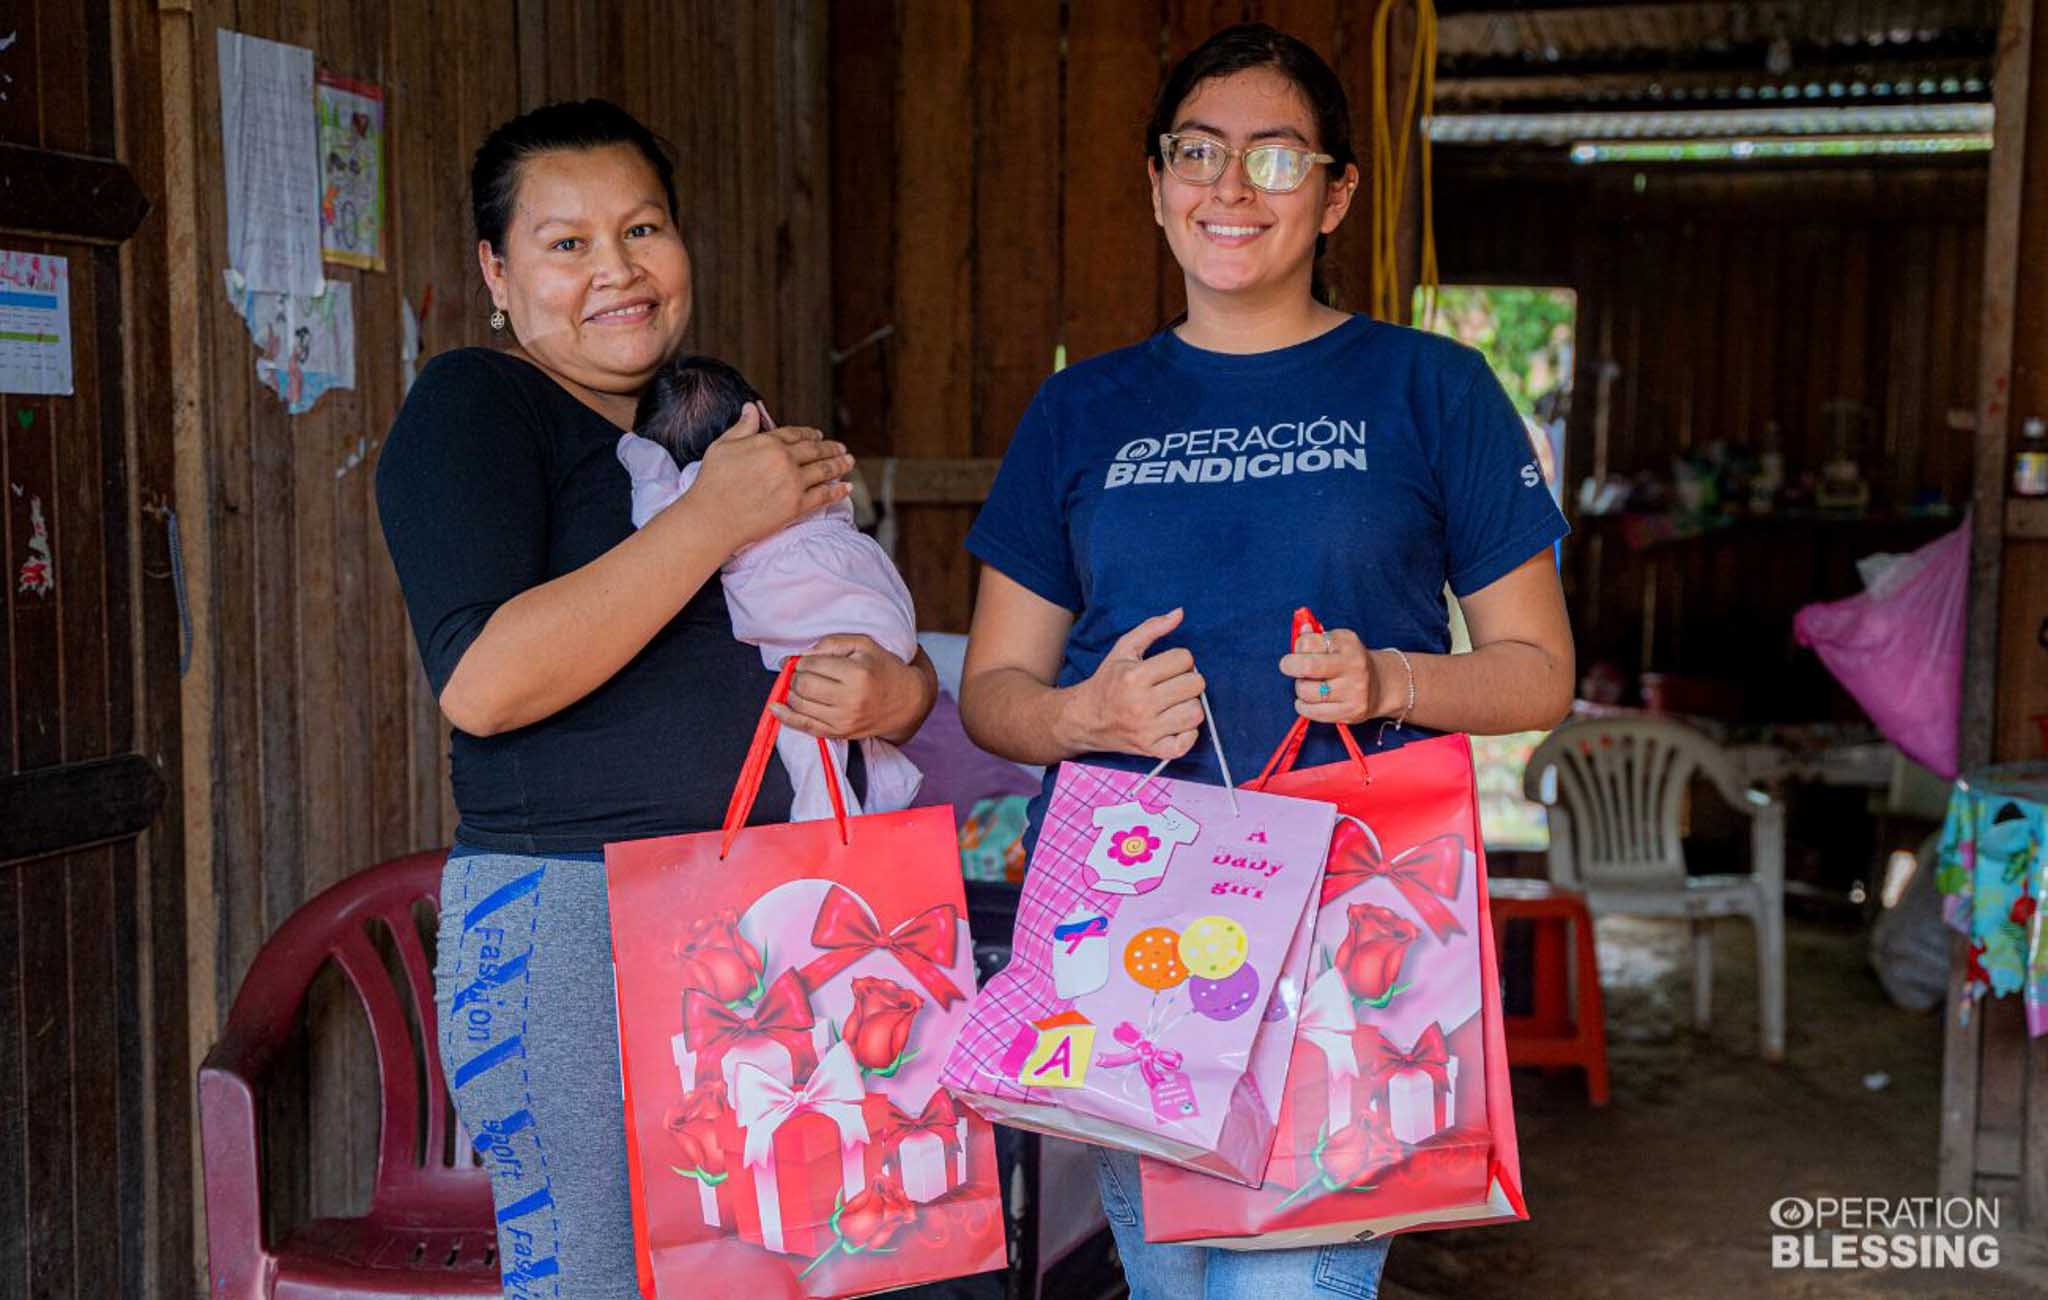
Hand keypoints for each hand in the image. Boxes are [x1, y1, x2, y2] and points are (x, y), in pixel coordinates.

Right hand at [691, 402, 853, 549]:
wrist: (713, 518)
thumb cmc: (712, 482)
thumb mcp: (722, 446)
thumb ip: (742, 427)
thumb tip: (751, 407)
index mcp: (768, 442)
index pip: (796, 434)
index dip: (810, 434)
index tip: (818, 435)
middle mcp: (785, 460)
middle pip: (815, 450)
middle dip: (831, 448)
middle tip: (842, 449)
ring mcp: (793, 483)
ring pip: (824, 471)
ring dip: (840, 465)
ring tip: (849, 462)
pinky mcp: (797, 506)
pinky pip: (824, 496)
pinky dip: (838, 491)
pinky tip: (846, 487)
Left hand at [770, 635, 933, 742]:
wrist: (907, 702)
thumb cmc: (883, 668)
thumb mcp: (864, 645)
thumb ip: (831, 643)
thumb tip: (799, 655)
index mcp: (856, 673)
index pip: (812, 665)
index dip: (802, 660)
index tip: (803, 660)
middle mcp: (849, 699)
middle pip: (803, 685)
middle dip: (796, 676)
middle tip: (803, 672)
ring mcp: (844, 720)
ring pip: (800, 705)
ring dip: (793, 692)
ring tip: (801, 685)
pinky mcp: (840, 733)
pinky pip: (805, 727)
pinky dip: (786, 718)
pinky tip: (775, 708)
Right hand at [1067, 608, 1205, 759]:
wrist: (1085, 719)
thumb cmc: (1108, 682)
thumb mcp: (1124, 649)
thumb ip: (1152, 628)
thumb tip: (1180, 613)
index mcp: (1135, 676)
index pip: (1184, 659)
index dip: (1179, 659)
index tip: (1167, 667)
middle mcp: (1141, 704)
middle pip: (1195, 684)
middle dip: (1187, 680)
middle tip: (1172, 684)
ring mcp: (1147, 730)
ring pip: (1195, 712)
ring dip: (1189, 705)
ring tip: (1174, 703)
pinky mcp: (1152, 750)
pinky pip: (1187, 743)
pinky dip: (1188, 734)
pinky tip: (1176, 723)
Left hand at [1279, 626, 1381, 724]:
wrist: (1381, 685)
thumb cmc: (1349, 660)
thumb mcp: (1337, 642)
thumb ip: (1315, 637)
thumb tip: (1302, 629)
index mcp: (1348, 643)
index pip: (1308, 642)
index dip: (1297, 648)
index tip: (1299, 653)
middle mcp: (1354, 666)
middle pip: (1307, 666)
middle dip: (1290, 667)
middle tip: (1289, 667)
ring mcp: (1354, 691)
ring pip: (1306, 692)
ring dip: (1301, 688)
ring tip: (1309, 685)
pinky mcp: (1351, 711)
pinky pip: (1312, 712)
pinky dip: (1303, 706)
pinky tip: (1310, 700)